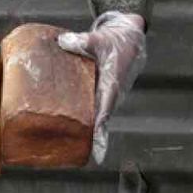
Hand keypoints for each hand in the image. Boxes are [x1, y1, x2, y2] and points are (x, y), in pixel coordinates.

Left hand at [57, 12, 146, 163]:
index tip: (97, 150)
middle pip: (98, 121)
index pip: (105, 113)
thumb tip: (62, 42)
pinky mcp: (100, 92)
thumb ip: (81, 41)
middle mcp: (110, 95)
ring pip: (95, 115)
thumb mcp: (100, 39)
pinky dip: (83, 117)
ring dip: (85, 129)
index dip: (100, 132)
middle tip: (74, 153)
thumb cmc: (118, 42)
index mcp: (112, 85)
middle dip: (89, 138)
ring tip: (69, 145)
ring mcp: (106, 95)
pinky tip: (67, 122)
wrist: (131, 40)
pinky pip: (91, 107)